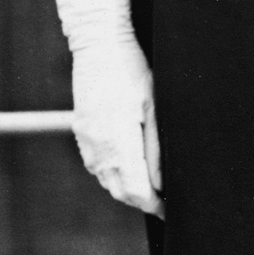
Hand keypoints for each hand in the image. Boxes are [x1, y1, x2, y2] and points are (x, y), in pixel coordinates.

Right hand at [71, 37, 163, 217]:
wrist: (98, 43)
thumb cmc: (132, 69)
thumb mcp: (154, 107)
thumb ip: (156, 148)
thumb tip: (161, 184)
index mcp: (117, 140)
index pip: (136, 191)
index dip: (155, 206)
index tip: (171, 210)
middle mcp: (97, 145)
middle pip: (120, 191)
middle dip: (143, 201)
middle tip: (165, 202)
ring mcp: (86, 139)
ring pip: (107, 180)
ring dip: (128, 188)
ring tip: (152, 185)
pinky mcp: (81, 131)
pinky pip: (97, 165)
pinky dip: (114, 173)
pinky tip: (130, 165)